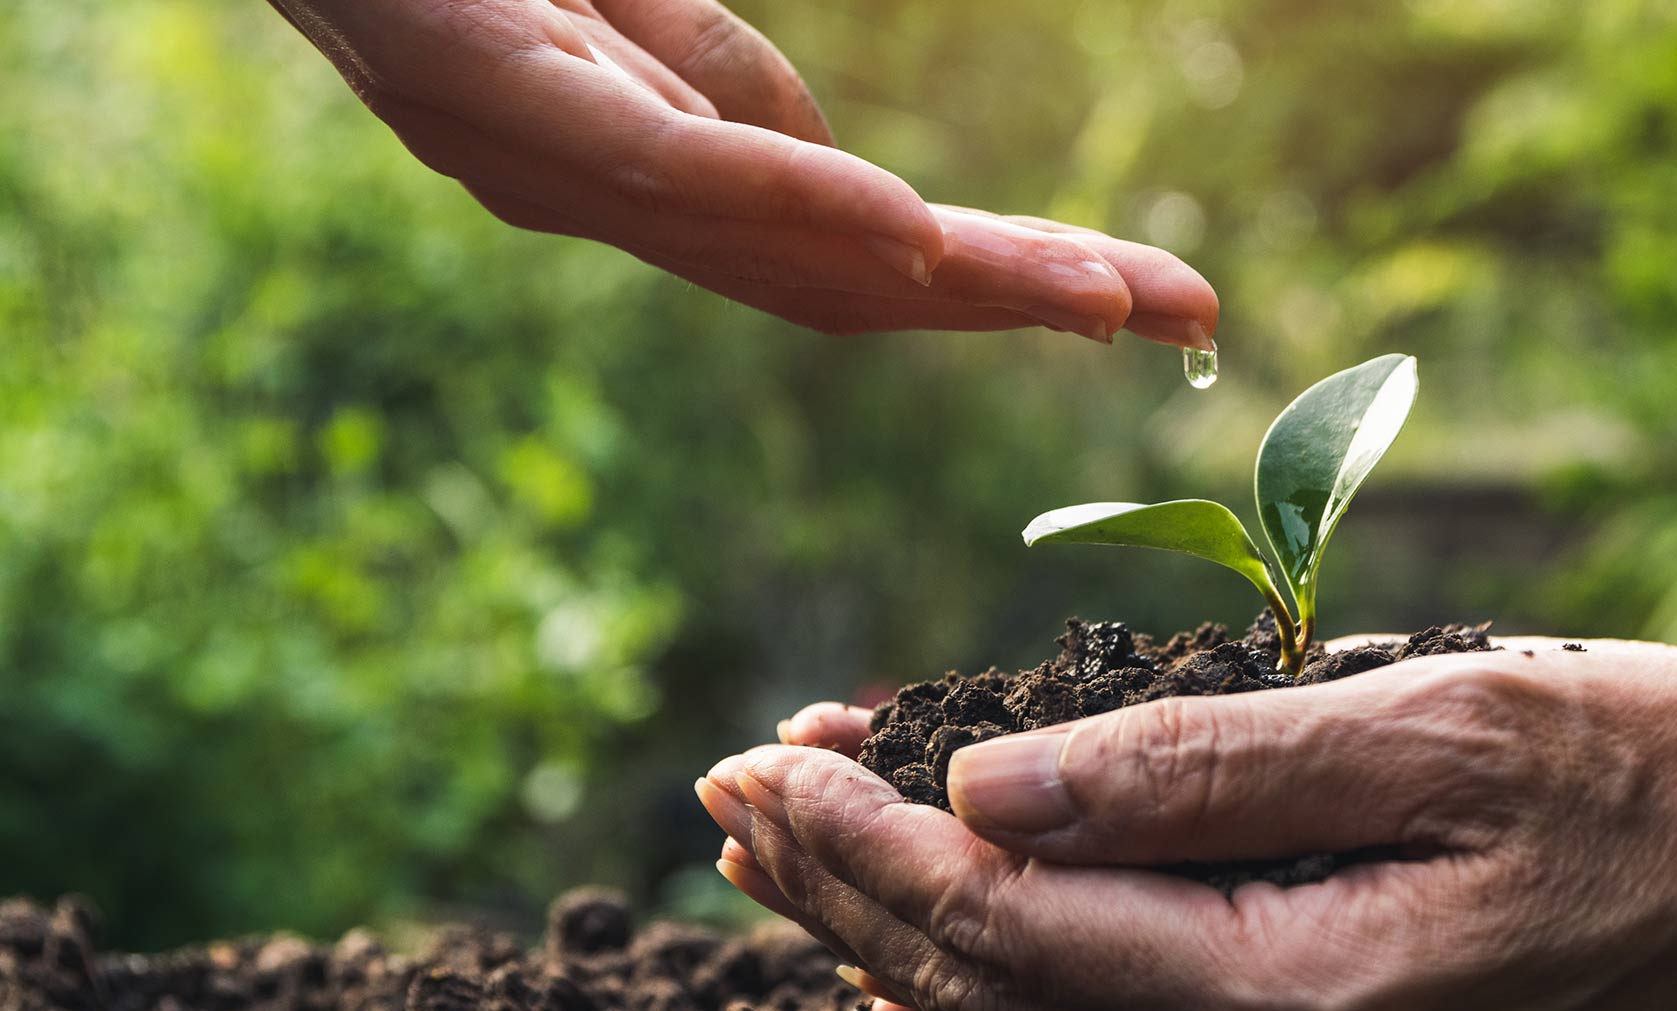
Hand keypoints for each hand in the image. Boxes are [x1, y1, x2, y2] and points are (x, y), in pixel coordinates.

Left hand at [269, 0, 1217, 343]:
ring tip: (1104, 296)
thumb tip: (834, 171)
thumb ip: (715, 73)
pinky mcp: (497, 102)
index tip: (1139, 294)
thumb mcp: (612, 6)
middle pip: (845, 282)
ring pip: (787, 250)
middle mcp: (609, 204)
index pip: (854, 256)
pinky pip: (676, 178)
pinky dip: (806, 209)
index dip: (1002, 286)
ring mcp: (551, 169)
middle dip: (1022, 301)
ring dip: (960, 279)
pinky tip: (912, 240)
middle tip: (1179, 312)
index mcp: (644, 176)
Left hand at [698, 640, 1676, 1010]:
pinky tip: (914, 958)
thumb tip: (993, 784)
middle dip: (843, 889)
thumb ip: (1207, 767)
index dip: (865, 847)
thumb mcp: (1442, 729)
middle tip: (726, 798)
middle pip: (996, 987)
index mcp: (1308, 994)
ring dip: (894, 930)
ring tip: (779, 856)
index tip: (760, 763)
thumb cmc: (1658, 768)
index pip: (1013, 927)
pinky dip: (996, 982)